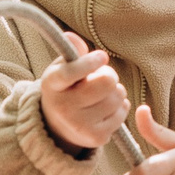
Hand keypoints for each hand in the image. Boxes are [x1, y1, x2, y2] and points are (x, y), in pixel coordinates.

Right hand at [36, 30, 125, 152]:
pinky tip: (106, 108)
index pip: (71, 72)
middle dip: (109, 75)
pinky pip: (122, 112)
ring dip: (116, 91)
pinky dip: (120, 106)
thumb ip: (71, 52)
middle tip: (103, 77)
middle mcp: (63, 107)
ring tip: (102, 94)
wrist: (58, 127)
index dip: (90, 63)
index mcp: (52, 84)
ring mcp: (79, 125)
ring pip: (117, 96)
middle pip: (106, 82)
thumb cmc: (65, 88)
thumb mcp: (62, 68)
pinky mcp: (96, 138)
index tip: (102, 57)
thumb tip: (72, 37)